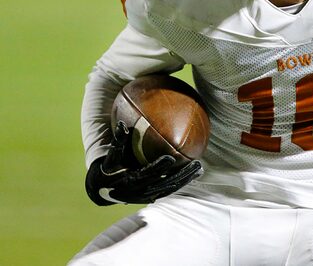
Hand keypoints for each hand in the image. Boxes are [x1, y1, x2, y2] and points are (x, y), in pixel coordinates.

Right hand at [84, 121, 203, 205]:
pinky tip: (195, 174)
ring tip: (199, 169)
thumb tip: (122, 124)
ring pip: (170, 188)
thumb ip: (118, 141)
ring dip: (185, 180)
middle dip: (180, 174)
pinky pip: (170, 190)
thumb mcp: (112, 155)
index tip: (171, 159)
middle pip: (163, 184)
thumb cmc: (110, 167)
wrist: (105, 188)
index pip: (146, 174)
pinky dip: (182, 183)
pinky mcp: (153, 197)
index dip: (158, 167)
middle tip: (196, 164)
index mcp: (130, 180)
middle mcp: (140, 191)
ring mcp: (147, 195)